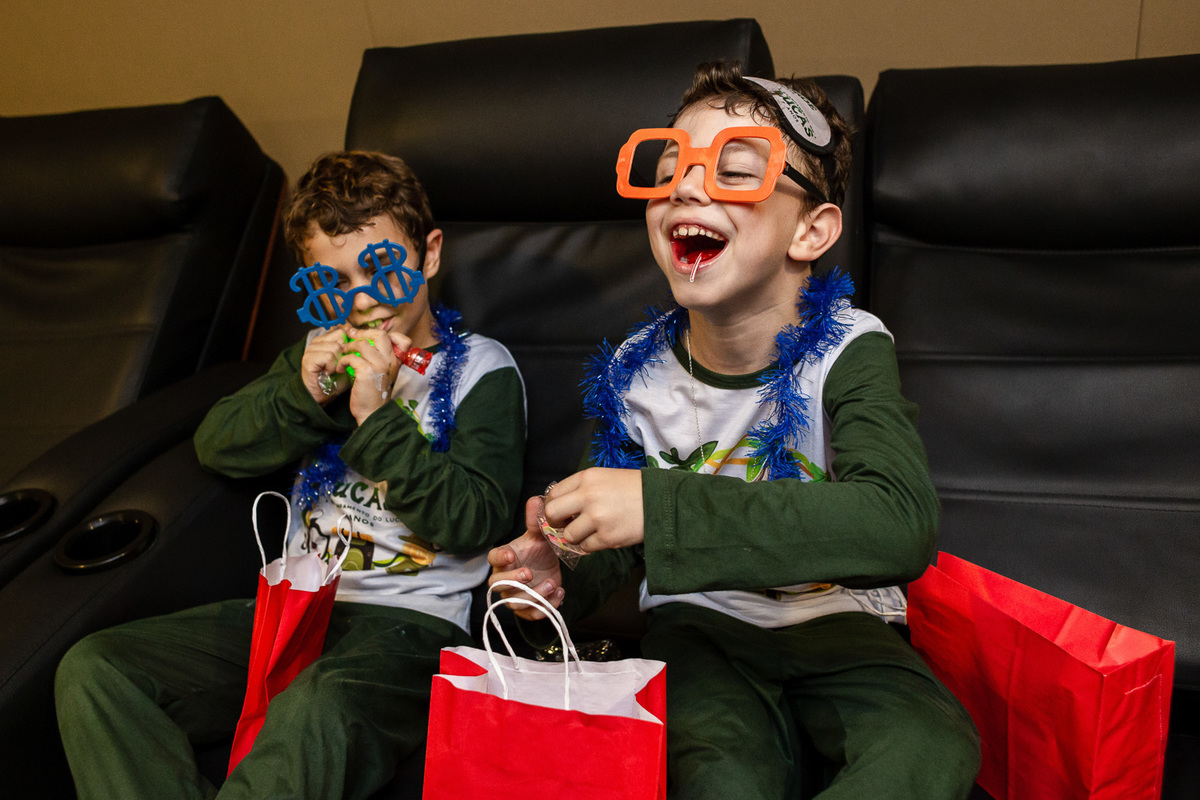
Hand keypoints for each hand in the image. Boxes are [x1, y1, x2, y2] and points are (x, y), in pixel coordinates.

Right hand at [300, 327, 352, 403]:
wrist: (323, 396)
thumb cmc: (336, 381)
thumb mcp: (349, 363)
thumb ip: (354, 350)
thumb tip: (364, 340)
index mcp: (326, 340)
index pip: (342, 331)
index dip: (350, 343)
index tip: (350, 356)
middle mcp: (317, 342)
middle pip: (340, 337)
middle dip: (344, 354)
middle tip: (339, 366)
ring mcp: (311, 349)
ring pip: (335, 347)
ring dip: (338, 363)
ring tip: (333, 370)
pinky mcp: (308, 359)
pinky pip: (328, 356)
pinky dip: (332, 367)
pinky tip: (328, 373)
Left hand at [342, 327, 409, 423]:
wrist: (372, 412)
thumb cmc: (374, 393)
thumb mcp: (382, 373)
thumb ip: (379, 358)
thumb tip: (364, 342)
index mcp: (395, 360)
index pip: (399, 338)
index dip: (383, 333)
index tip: (366, 335)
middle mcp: (390, 361)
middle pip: (380, 334)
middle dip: (362, 333)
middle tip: (350, 336)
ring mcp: (379, 366)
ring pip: (362, 344)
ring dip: (348, 346)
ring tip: (342, 353)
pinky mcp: (366, 372)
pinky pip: (351, 358)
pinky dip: (342, 361)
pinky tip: (340, 368)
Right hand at [487, 497, 563, 619]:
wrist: (549, 566)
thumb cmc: (537, 549)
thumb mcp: (538, 535)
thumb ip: (535, 521)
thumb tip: (536, 499)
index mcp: (504, 558)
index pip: (493, 558)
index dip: (500, 557)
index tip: (511, 554)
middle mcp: (504, 579)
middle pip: (498, 585)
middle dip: (513, 581)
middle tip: (529, 573)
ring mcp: (514, 595)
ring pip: (515, 602)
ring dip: (532, 596)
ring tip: (551, 584)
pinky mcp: (528, 608)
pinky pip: (531, 614)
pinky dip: (545, 607)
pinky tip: (560, 593)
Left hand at [547, 467, 643, 551]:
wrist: (661, 501)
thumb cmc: (633, 488)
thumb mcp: (604, 477)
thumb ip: (581, 488)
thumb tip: (560, 505)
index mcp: (586, 478)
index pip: (553, 494)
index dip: (552, 505)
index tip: (560, 512)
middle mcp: (588, 496)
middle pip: (552, 514)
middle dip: (556, 522)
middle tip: (567, 524)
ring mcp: (597, 518)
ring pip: (568, 535)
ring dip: (576, 536)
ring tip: (589, 532)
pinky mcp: (607, 537)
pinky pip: (585, 547)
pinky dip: (590, 546)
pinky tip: (602, 537)